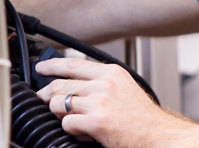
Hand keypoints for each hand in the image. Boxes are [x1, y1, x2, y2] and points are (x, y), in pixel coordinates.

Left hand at [36, 57, 166, 145]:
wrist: (156, 134)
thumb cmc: (142, 116)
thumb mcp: (124, 88)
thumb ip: (101, 82)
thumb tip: (74, 85)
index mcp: (112, 72)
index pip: (73, 64)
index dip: (53, 66)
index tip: (41, 68)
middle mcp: (104, 84)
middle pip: (61, 84)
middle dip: (45, 95)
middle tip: (42, 100)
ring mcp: (99, 102)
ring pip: (58, 104)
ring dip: (59, 115)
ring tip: (71, 121)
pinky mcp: (96, 121)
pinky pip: (67, 124)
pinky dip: (71, 131)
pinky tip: (83, 133)